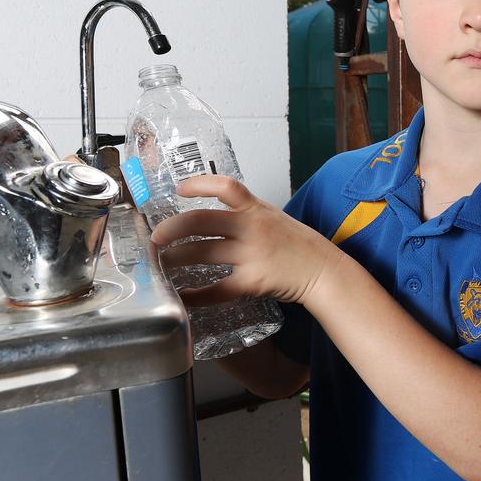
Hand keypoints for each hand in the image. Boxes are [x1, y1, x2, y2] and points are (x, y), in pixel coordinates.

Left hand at [149, 175, 340, 305]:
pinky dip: (196, 295)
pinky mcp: (253, 281)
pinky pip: (216, 289)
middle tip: (156, 238)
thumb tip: (211, 221)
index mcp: (257, 209)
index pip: (226, 186)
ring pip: (202, 253)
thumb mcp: (275, 218)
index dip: (199, 184)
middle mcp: (253, 228)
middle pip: (200, 221)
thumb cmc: (299, 246)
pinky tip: (184, 296)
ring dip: (175, 259)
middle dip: (171, 229)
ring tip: (162, 264)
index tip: (178, 189)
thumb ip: (246, 216)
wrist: (324, 272)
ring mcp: (252, 254)